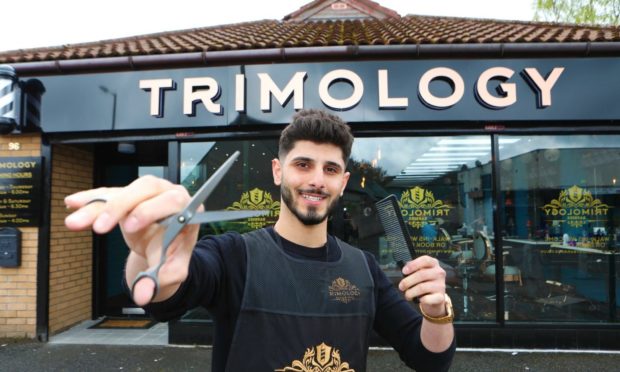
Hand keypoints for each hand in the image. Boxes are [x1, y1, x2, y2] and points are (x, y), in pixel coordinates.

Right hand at [64, 175, 200, 305]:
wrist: (164, 253)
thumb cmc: (172, 258)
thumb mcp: (171, 274)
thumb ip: (160, 282)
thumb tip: (142, 295)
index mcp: (187, 210)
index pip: (174, 201)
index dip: (151, 210)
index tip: (130, 226)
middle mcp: (168, 194)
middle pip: (146, 188)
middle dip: (120, 207)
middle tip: (100, 228)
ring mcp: (146, 193)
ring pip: (122, 192)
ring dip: (97, 207)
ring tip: (74, 224)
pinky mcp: (127, 196)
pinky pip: (107, 194)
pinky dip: (89, 200)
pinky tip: (72, 203)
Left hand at [398, 256, 446, 316]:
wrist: (435, 298)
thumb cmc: (424, 282)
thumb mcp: (420, 272)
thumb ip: (413, 269)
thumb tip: (404, 270)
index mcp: (433, 263)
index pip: (425, 260)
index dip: (413, 265)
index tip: (404, 271)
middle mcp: (439, 273)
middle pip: (421, 274)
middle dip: (407, 281)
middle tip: (401, 287)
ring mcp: (441, 285)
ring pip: (422, 288)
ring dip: (410, 292)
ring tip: (407, 295)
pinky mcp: (441, 297)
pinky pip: (426, 298)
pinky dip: (420, 300)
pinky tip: (418, 299)